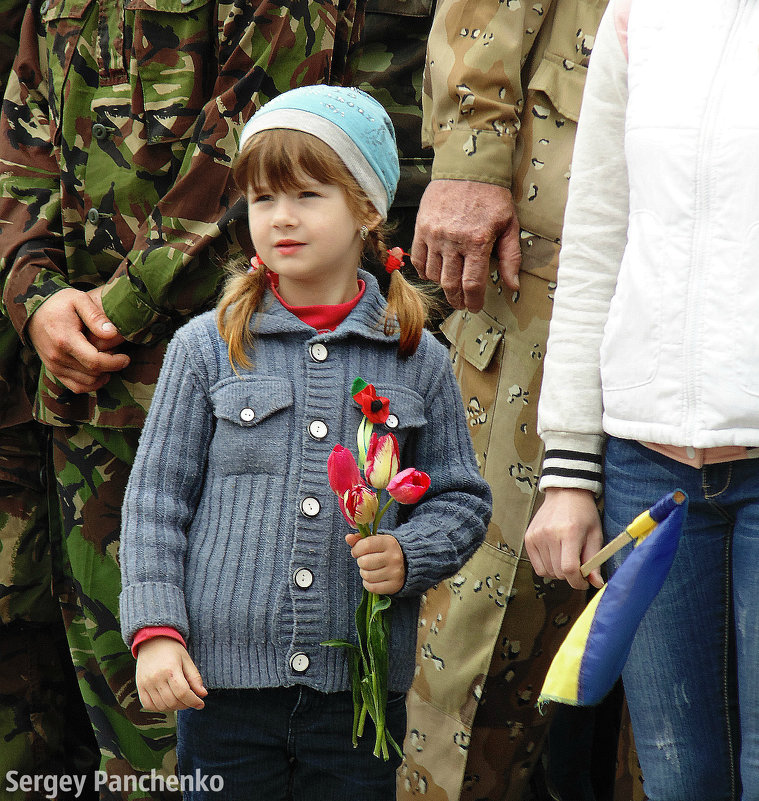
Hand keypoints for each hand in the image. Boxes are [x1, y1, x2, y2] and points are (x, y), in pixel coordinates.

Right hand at [26, 287, 129, 393]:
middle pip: (93, 373)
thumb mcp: (79, 300)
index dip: (115, 363)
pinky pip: (75, 387)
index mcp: (65, 340)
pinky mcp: (53, 370)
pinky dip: (90, 384)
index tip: (126, 358)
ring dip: (102, 376)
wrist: (34, 310)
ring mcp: (54, 366)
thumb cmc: (59, 302)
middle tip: (118, 354)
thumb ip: (96, 316)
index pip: (95, 361)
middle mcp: (57, 357)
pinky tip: (100, 374)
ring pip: (86, 383)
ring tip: (110, 362)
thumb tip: (113, 333)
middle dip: (111, 367)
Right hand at [135, 637, 207, 712]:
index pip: (183, 693)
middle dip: (185, 705)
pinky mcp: (139, 687)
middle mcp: (156, 678)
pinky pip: (148, 705)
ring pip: (161, 706)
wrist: (152, 641)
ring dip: (174, 707)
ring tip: (180, 700)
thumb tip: (203, 695)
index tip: (201, 704)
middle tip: (191, 701)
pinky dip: (159, 708)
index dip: (194, 701)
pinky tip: (167, 701)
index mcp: (170, 669)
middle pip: (173, 702)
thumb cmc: (172, 650)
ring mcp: (146, 684)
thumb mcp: (187, 660)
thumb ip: (195, 678)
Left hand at [345, 533, 405, 594]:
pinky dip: (368, 584)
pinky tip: (373, 578)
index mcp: (389, 542)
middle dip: (361, 562)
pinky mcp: (394, 585)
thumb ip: (361, 539)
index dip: (356, 549)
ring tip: (370, 569)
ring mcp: (395, 572)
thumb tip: (348, 538)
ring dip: (364, 573)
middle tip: (365, 561)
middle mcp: (394, 557)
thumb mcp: (377, 540)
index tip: (357, 551)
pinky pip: (372, 587)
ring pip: (367, 576)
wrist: (408, 563)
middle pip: (364, 562)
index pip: (366, 545)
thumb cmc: (386, 550)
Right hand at [410, 179, 520, 311]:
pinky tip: (434, 273)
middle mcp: (453, 241)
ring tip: (451, 284)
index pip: (472, 284)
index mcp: (477, 241)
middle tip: (462, 303)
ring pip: (434, 274)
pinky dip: (425, 271)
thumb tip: (513, 286)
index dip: (473, 301)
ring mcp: (434, 235)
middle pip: (451, 284)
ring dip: (443, 285)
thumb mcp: (510, 225)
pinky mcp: (421, 228)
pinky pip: (418, 259)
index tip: (474, 306)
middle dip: (457, 299)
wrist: (467, 167)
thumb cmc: (492, 197)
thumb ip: (511, 257)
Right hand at [524, 487, 603, 589]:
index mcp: (569, 533)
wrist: (565, 493)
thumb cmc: (583, 514)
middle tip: (577, 566)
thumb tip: (596, 583)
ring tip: (566, 557)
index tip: (584, 582)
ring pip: (547, 571)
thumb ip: (594, 561)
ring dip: (558, 571)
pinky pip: (537, 565)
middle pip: (558, 572)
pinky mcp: (528, 538)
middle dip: (570, 576)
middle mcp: (549, 535)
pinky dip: (547, 566)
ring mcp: (536, 536)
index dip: (578, 582)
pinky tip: (555, 555)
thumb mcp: (595, 535)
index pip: (569, 569)